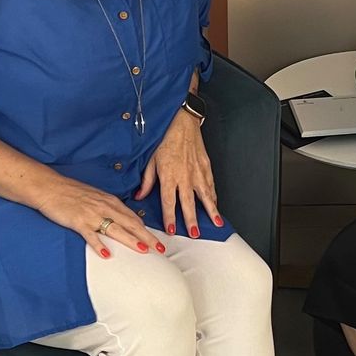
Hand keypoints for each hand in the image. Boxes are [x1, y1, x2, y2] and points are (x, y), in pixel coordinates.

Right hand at [35, 175, 161, 257]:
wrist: (50, 187)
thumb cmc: (72, 193)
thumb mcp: (96, 198)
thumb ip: (109, 208)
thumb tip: (121, 220)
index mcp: (110, 202)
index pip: (133, 218)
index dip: (147, 230)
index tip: (158, 240)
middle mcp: (105, 207)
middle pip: (131, 224)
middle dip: (147, 237)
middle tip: (160, 248)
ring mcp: (92, 215)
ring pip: (116, 229)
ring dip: (131, 240)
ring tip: (143, 250)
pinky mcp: (78, 221)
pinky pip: (91, 235)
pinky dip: (99, 245)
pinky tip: (106, 255)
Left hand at [135, 108, 221, 239]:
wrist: (182, 122)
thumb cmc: (165, 139)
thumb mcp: (150, 160)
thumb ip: (147, 181)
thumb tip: (139, 196)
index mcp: (169, 176)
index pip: (168, 201)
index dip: (170, 217)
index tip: (171, 230)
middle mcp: (184, 176)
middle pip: (188, 203)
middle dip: (191, 220)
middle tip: (194, 234)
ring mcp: (197, 172)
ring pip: (205, 196)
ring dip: (211, 211)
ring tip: (216, 223)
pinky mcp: (206, 166)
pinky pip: (211, 185)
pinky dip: (214, 196)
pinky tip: (216, 205)